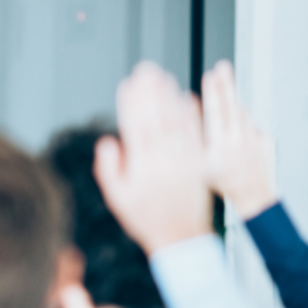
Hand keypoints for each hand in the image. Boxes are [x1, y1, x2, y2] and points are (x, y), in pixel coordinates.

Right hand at [94, 62, 212, 253]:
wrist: (181, 237)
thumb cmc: (146, 218)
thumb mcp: (117, 198)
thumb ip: (109, 169)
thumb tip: (108, 141)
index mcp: (142, 167)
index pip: (135, 126)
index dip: (131, 103)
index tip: (127, 84)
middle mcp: (164, 160)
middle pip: (156, 118)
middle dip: (150, 91)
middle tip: (146, 69)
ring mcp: (184, 160)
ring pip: (177, 122)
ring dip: (170, 97)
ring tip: (164, 77)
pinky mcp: (199, 163)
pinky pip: (196, 134)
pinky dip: (191, 115)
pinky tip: (187, 98)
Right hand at [202, 60, 277, 218]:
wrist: (253, 195)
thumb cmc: (222, 181)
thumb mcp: (199, 163)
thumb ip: (194, 135)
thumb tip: (189, 108)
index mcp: (220, 148)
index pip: (216, 114)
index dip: (213, 93)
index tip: (210, 76)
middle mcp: (238, 142)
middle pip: (231, 106)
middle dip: (226, 85)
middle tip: (223, 67)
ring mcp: (254, 139)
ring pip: (242, 113)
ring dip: (233, 98)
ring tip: (224, 81)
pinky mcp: (265, 139)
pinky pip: (251, 123)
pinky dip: (242, 118)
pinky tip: (234, 121)